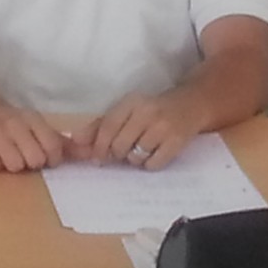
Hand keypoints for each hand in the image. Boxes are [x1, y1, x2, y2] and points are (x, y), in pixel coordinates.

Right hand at [0, 94, 72, 172]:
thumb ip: (62, 143)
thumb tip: (89, 155)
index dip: (52, 159)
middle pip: (35, 160)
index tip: (44, 157)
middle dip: (31, 164)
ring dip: (11, 165)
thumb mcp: (37, 126)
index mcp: (33, 119)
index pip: (54, 146)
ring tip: (6, 155)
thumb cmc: (12, 122)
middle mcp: (15, 124)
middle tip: (23, 155)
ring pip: (15, 166)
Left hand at [79, 91, 200, 170]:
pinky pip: (153, 164)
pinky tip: (154, 153)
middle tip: (125, 150)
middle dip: (118, 153)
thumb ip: (100, 125)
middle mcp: (146, 113)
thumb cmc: (153, 109)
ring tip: (142, 148)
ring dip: (135, 159)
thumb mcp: (128, 110)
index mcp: (131, 102)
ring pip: (135, 157)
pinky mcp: (176, 142)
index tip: (96, 158)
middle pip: (119, 146)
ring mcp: (163, 128)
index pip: (107, 127)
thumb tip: (75, 140)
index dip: (99, 146)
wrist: (191, 104)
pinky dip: (150, 164)